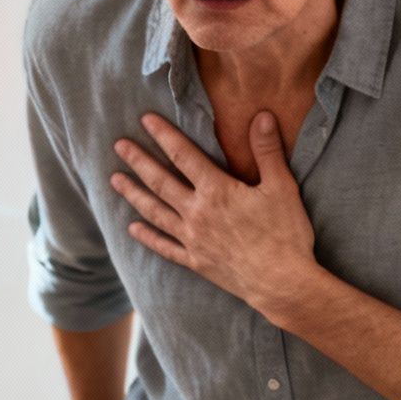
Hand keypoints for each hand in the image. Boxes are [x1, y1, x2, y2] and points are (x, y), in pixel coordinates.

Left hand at [110, 111, 322, 321]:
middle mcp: (197, 213)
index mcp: (217, 191)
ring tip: (115, 180)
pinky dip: (148, 237)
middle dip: (138, 161)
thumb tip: (262, 116)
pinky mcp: (195, 261)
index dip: (164, 135)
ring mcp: (193, 239)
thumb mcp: (281, 187)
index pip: (183, 156)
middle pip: (160, 182)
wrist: (282, 283)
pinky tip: (133, 229)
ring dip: (134, 194)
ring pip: (155, 212)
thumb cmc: (285, 234)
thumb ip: (267, 151)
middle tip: (118, 146)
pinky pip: (165, 247)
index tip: (145, 120)